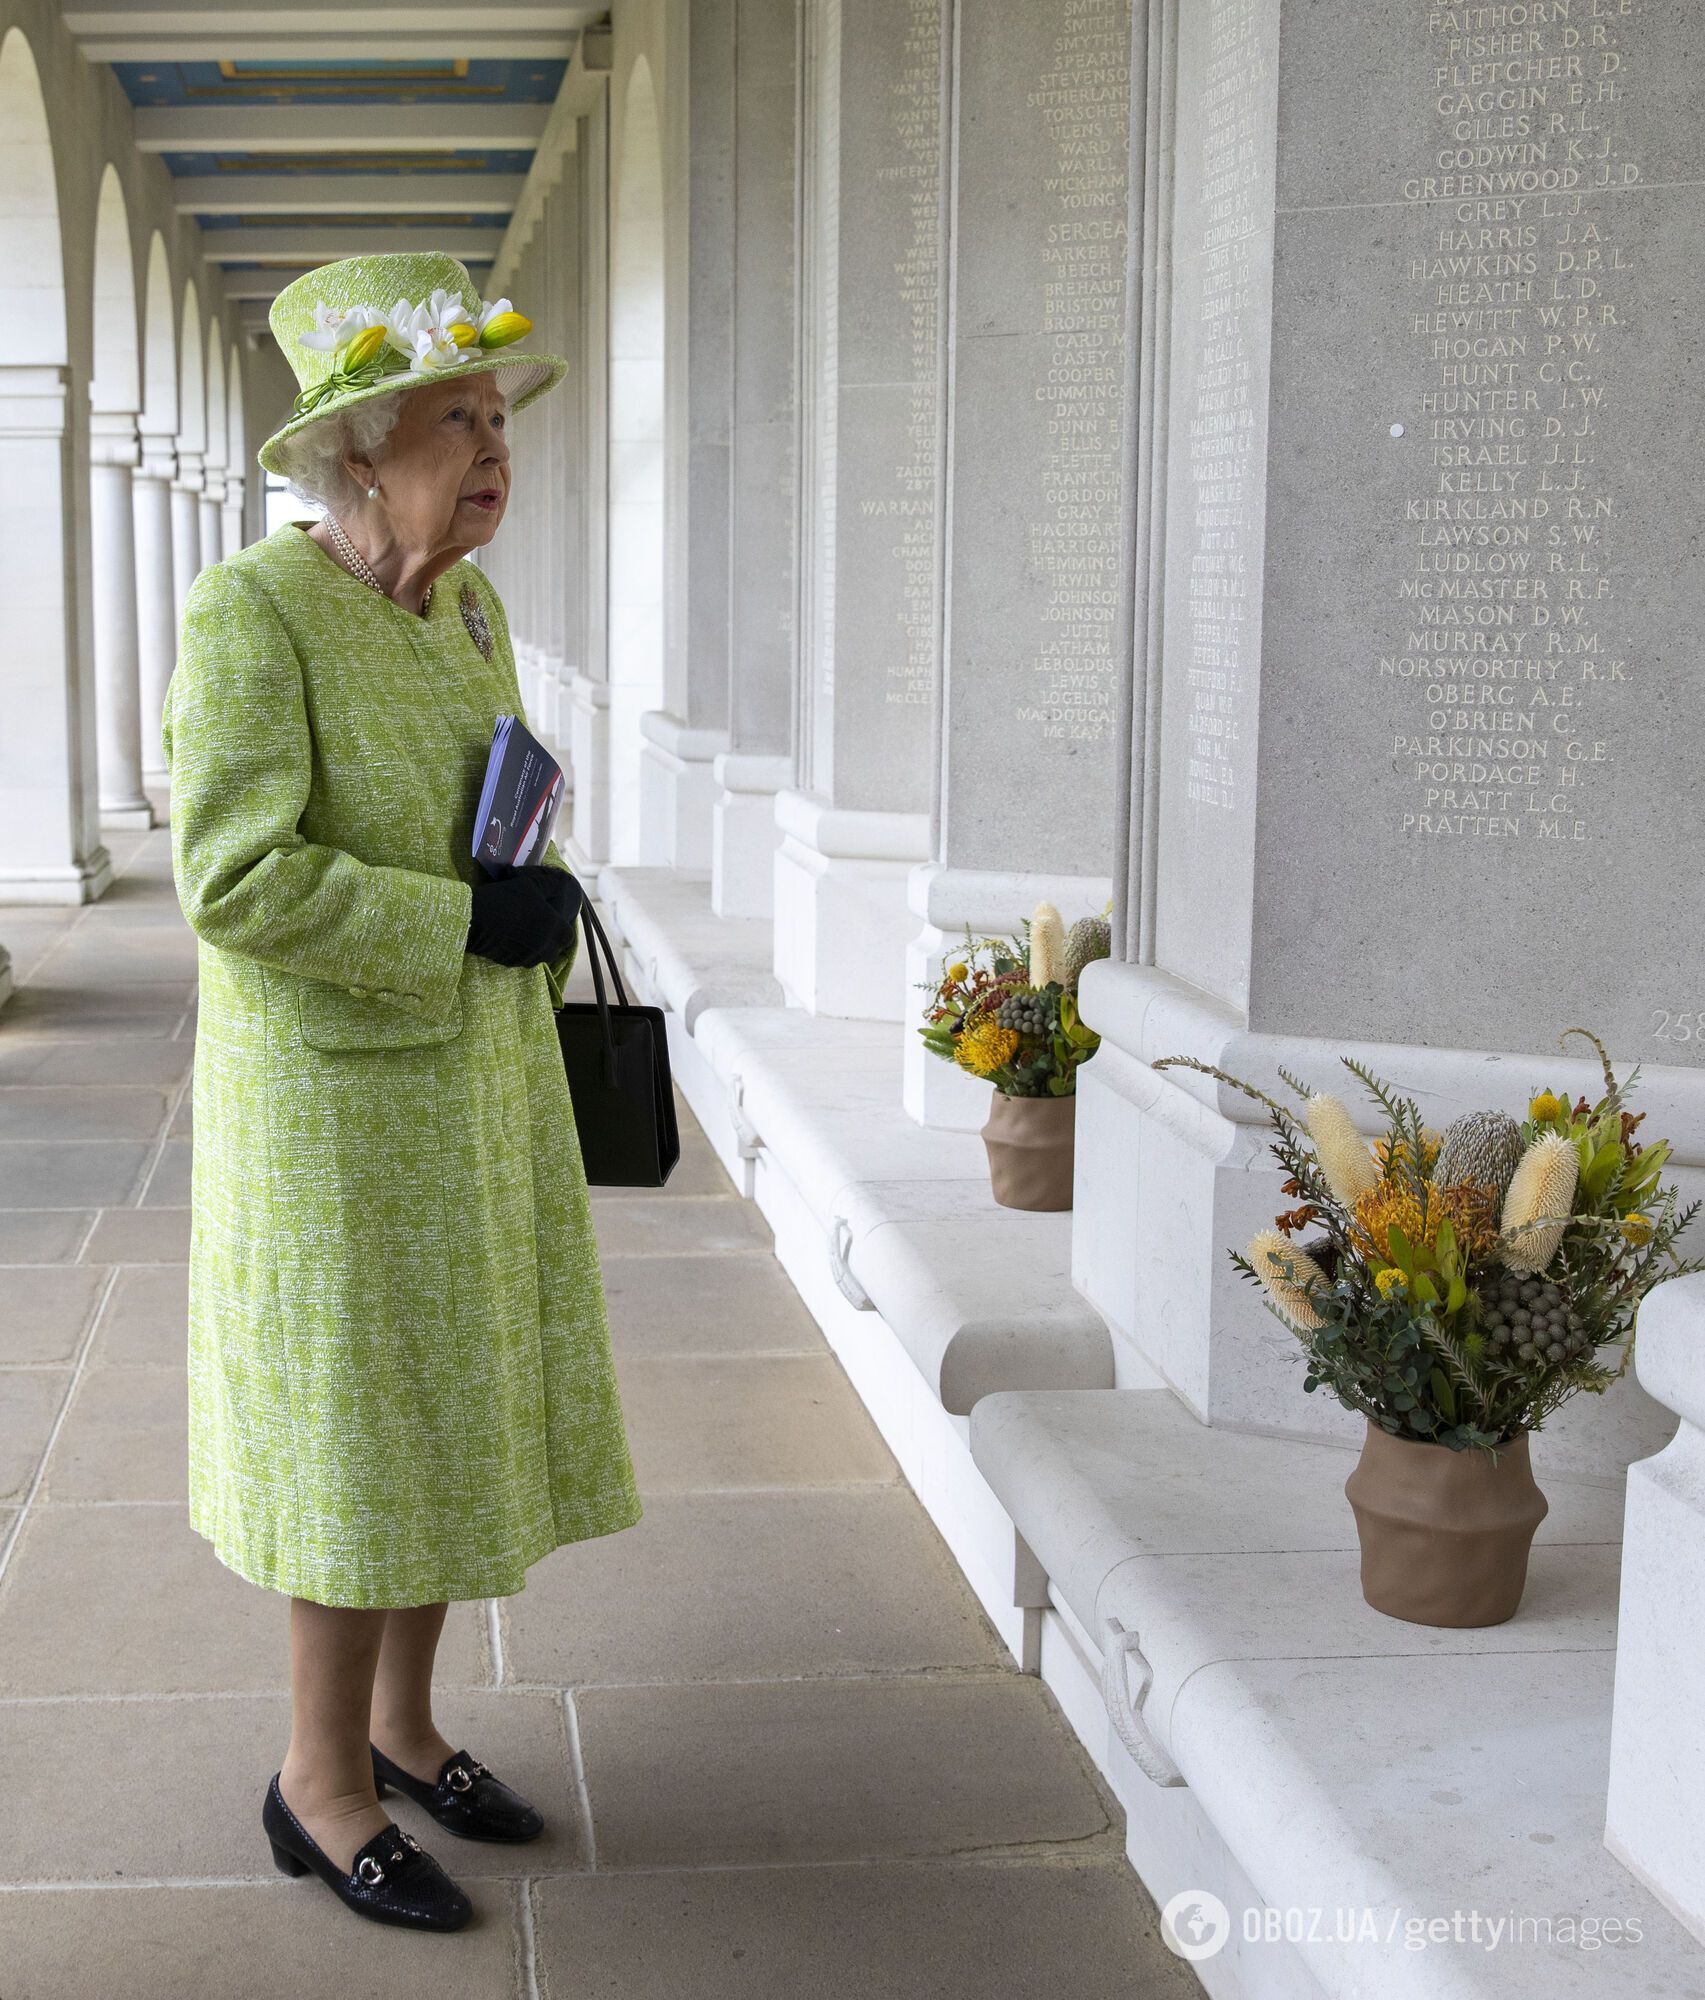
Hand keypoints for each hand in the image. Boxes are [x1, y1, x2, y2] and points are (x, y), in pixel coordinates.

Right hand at [466, 867, 581, 967]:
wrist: (475, 920)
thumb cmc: (507, 899)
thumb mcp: (532, 884)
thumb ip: (553, 884)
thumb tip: (564, 881)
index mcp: (555, 930)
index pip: (567, 934)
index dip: (561, 925)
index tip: (551, 916)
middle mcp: (546, 948)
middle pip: (555, 947)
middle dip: (550, 937)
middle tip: (537, 923)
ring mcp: (529, 958)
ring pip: (539, 954)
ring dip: (536, 944)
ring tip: (523, 929)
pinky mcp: (512, 963)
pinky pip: (523, 958)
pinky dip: (521, 949)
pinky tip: (510, 936)